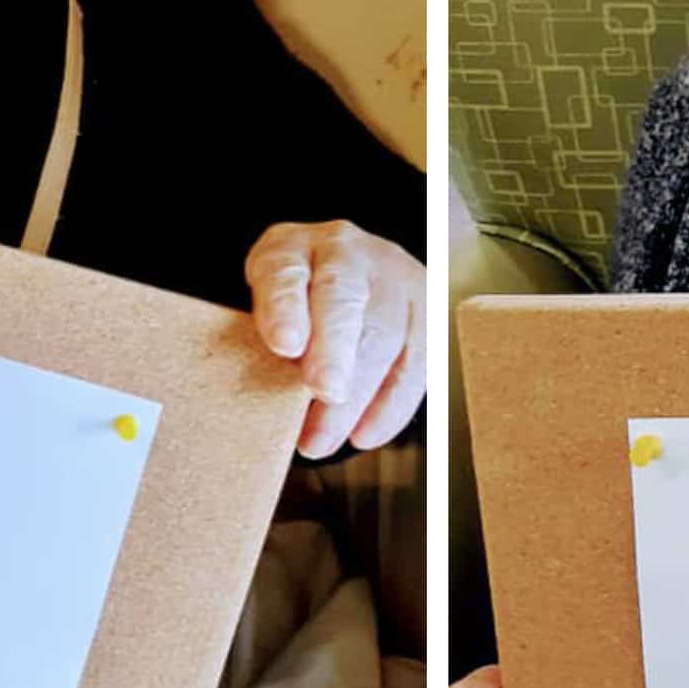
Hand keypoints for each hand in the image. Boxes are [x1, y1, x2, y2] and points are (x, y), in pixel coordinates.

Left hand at [245, 220, 423, 457]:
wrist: (342, 279)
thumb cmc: (292, 309)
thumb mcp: (264, 310)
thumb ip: (268, 338)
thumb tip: (270, 399)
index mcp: (292, 247)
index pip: (286, 271)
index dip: (285, 307)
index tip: (284, 345)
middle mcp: (345, 252)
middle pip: (344, 297)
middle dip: (336, 349)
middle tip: (325, 392)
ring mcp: (391, 276)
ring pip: (384, 333)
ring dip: (358, 394)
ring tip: (326, 439)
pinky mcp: (424, 308)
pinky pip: (418, 358)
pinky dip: (392, 404)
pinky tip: (365, 434)